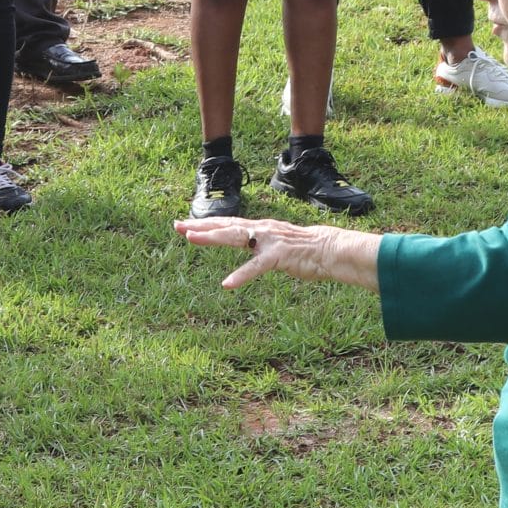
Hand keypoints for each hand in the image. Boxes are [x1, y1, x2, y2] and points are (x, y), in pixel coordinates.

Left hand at [173, 216, 336, 288]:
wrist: (330, 250)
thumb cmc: (304, 251)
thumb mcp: (276, 245)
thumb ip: (260, 244)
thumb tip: (248, 246)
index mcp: (259, 228)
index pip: (227, 223)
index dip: (205, 223)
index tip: (183, 223)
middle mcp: (261, 229)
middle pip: (225, 225)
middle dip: (200, 226)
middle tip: (176, 225)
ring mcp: (269, 241)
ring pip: (235, 237)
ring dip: (212, 237)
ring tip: (190, 238)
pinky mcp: (279, 256)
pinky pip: (256, 267)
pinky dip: (241, 275)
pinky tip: (226, 284)